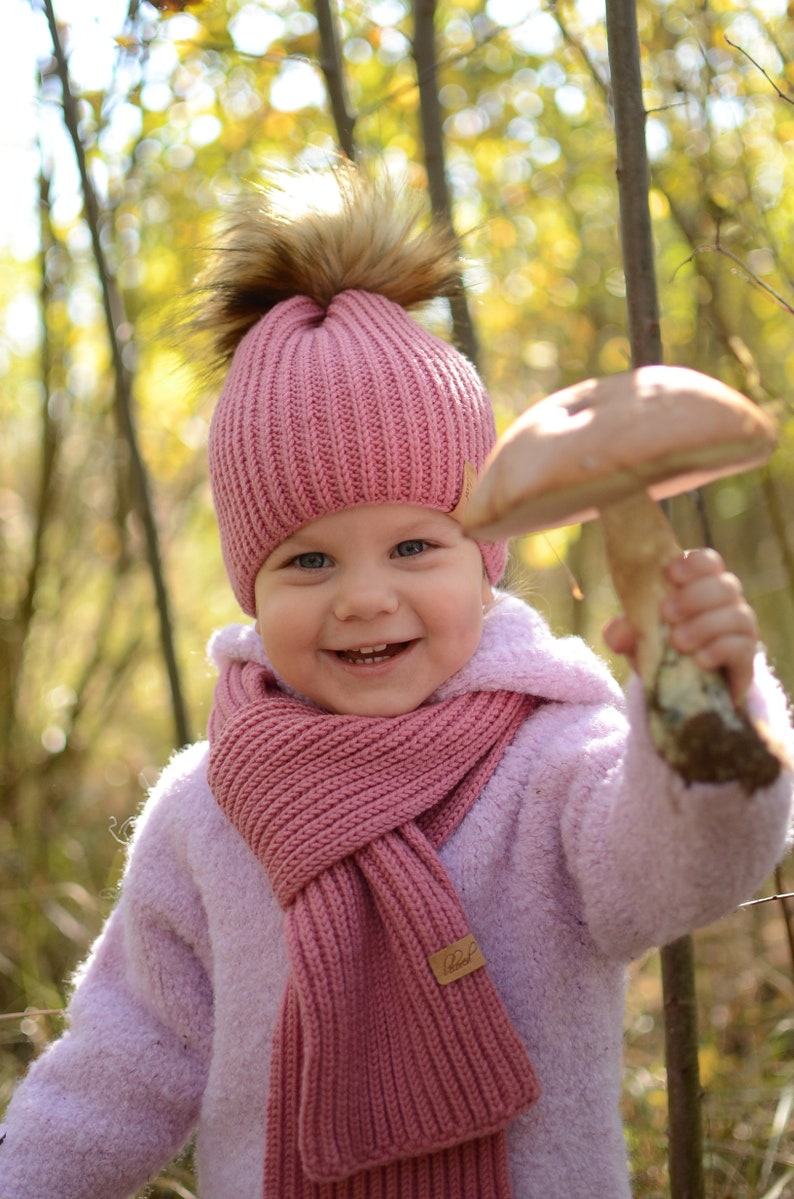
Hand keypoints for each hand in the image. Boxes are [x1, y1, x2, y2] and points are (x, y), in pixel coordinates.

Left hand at [603, 548, 757, 701]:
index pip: (708, 562)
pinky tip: (699, 659)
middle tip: (666, 612)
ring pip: (738, 615)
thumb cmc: (659, 650)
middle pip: (726, 585)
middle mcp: (726, 602)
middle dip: (695, 596)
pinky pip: (743, 647)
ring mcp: (740, 629)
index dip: (694, 564)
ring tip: (678, 641)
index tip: (670, 573)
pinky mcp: (745, 658)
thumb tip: (617, 636)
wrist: (679, 689)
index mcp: (701, 585)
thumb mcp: (636, 640)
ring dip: (706, 625)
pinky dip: (720, 650)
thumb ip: (625, 632)